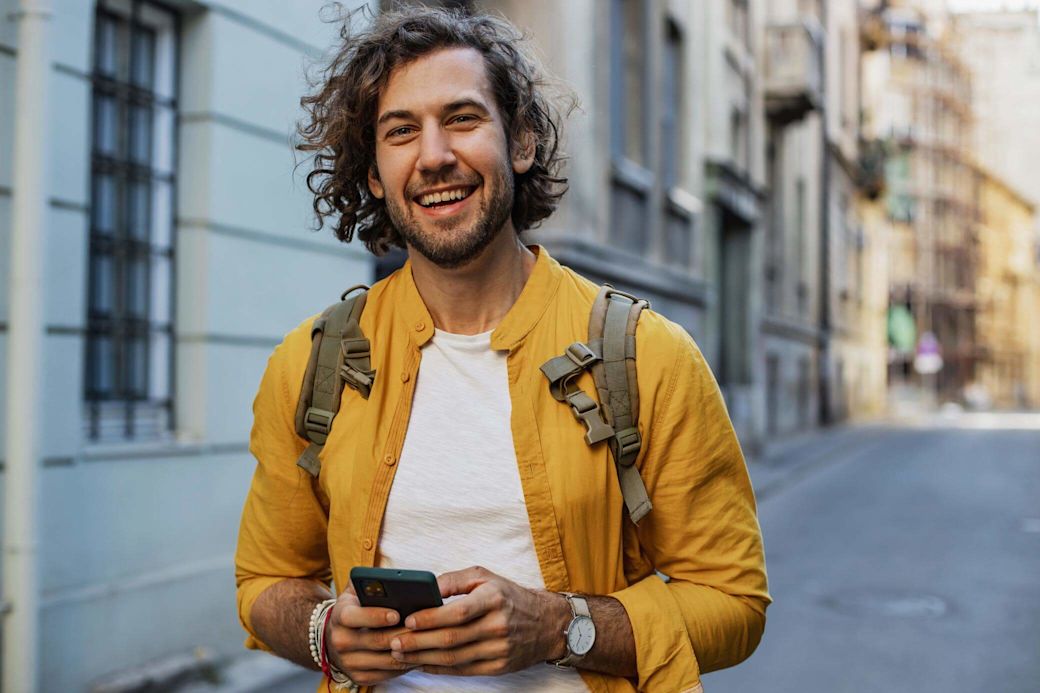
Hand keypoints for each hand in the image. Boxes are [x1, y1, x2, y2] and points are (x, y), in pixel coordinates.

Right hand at [325, 588, 417, 686]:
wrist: (334, 636)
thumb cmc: (355, 608)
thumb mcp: (355, 590)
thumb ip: (370, 579)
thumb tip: (393, 575)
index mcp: (340, 615)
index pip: (355, 616)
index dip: (376, 616)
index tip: (397, 614)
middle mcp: (340, 640)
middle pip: (376, 640)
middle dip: (401, 634)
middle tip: (423, 629)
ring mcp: (348, 661)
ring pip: (384, 660)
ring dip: (407, 652)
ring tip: (426, 642)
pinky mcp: (357, 677)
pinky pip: (385, 674)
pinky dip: (403, 666)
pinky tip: (417, 656)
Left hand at [388, 565, 567, 676]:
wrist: (547, 623)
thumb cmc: (510, 596)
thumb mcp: (486, 577)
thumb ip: (455, 580)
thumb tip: (427, 586)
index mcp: (493, 599)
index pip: (457, 612)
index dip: (430, 618)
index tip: (407, 619)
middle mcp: (497, 625)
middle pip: (451, 638)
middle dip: (418, 641)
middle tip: (394, 641)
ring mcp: (499, 649)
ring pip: (454, 658)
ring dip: (424, 657)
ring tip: (401, 654)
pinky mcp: (498, 666)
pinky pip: (463, 670)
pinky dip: (440, 669)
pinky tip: (423, 663)